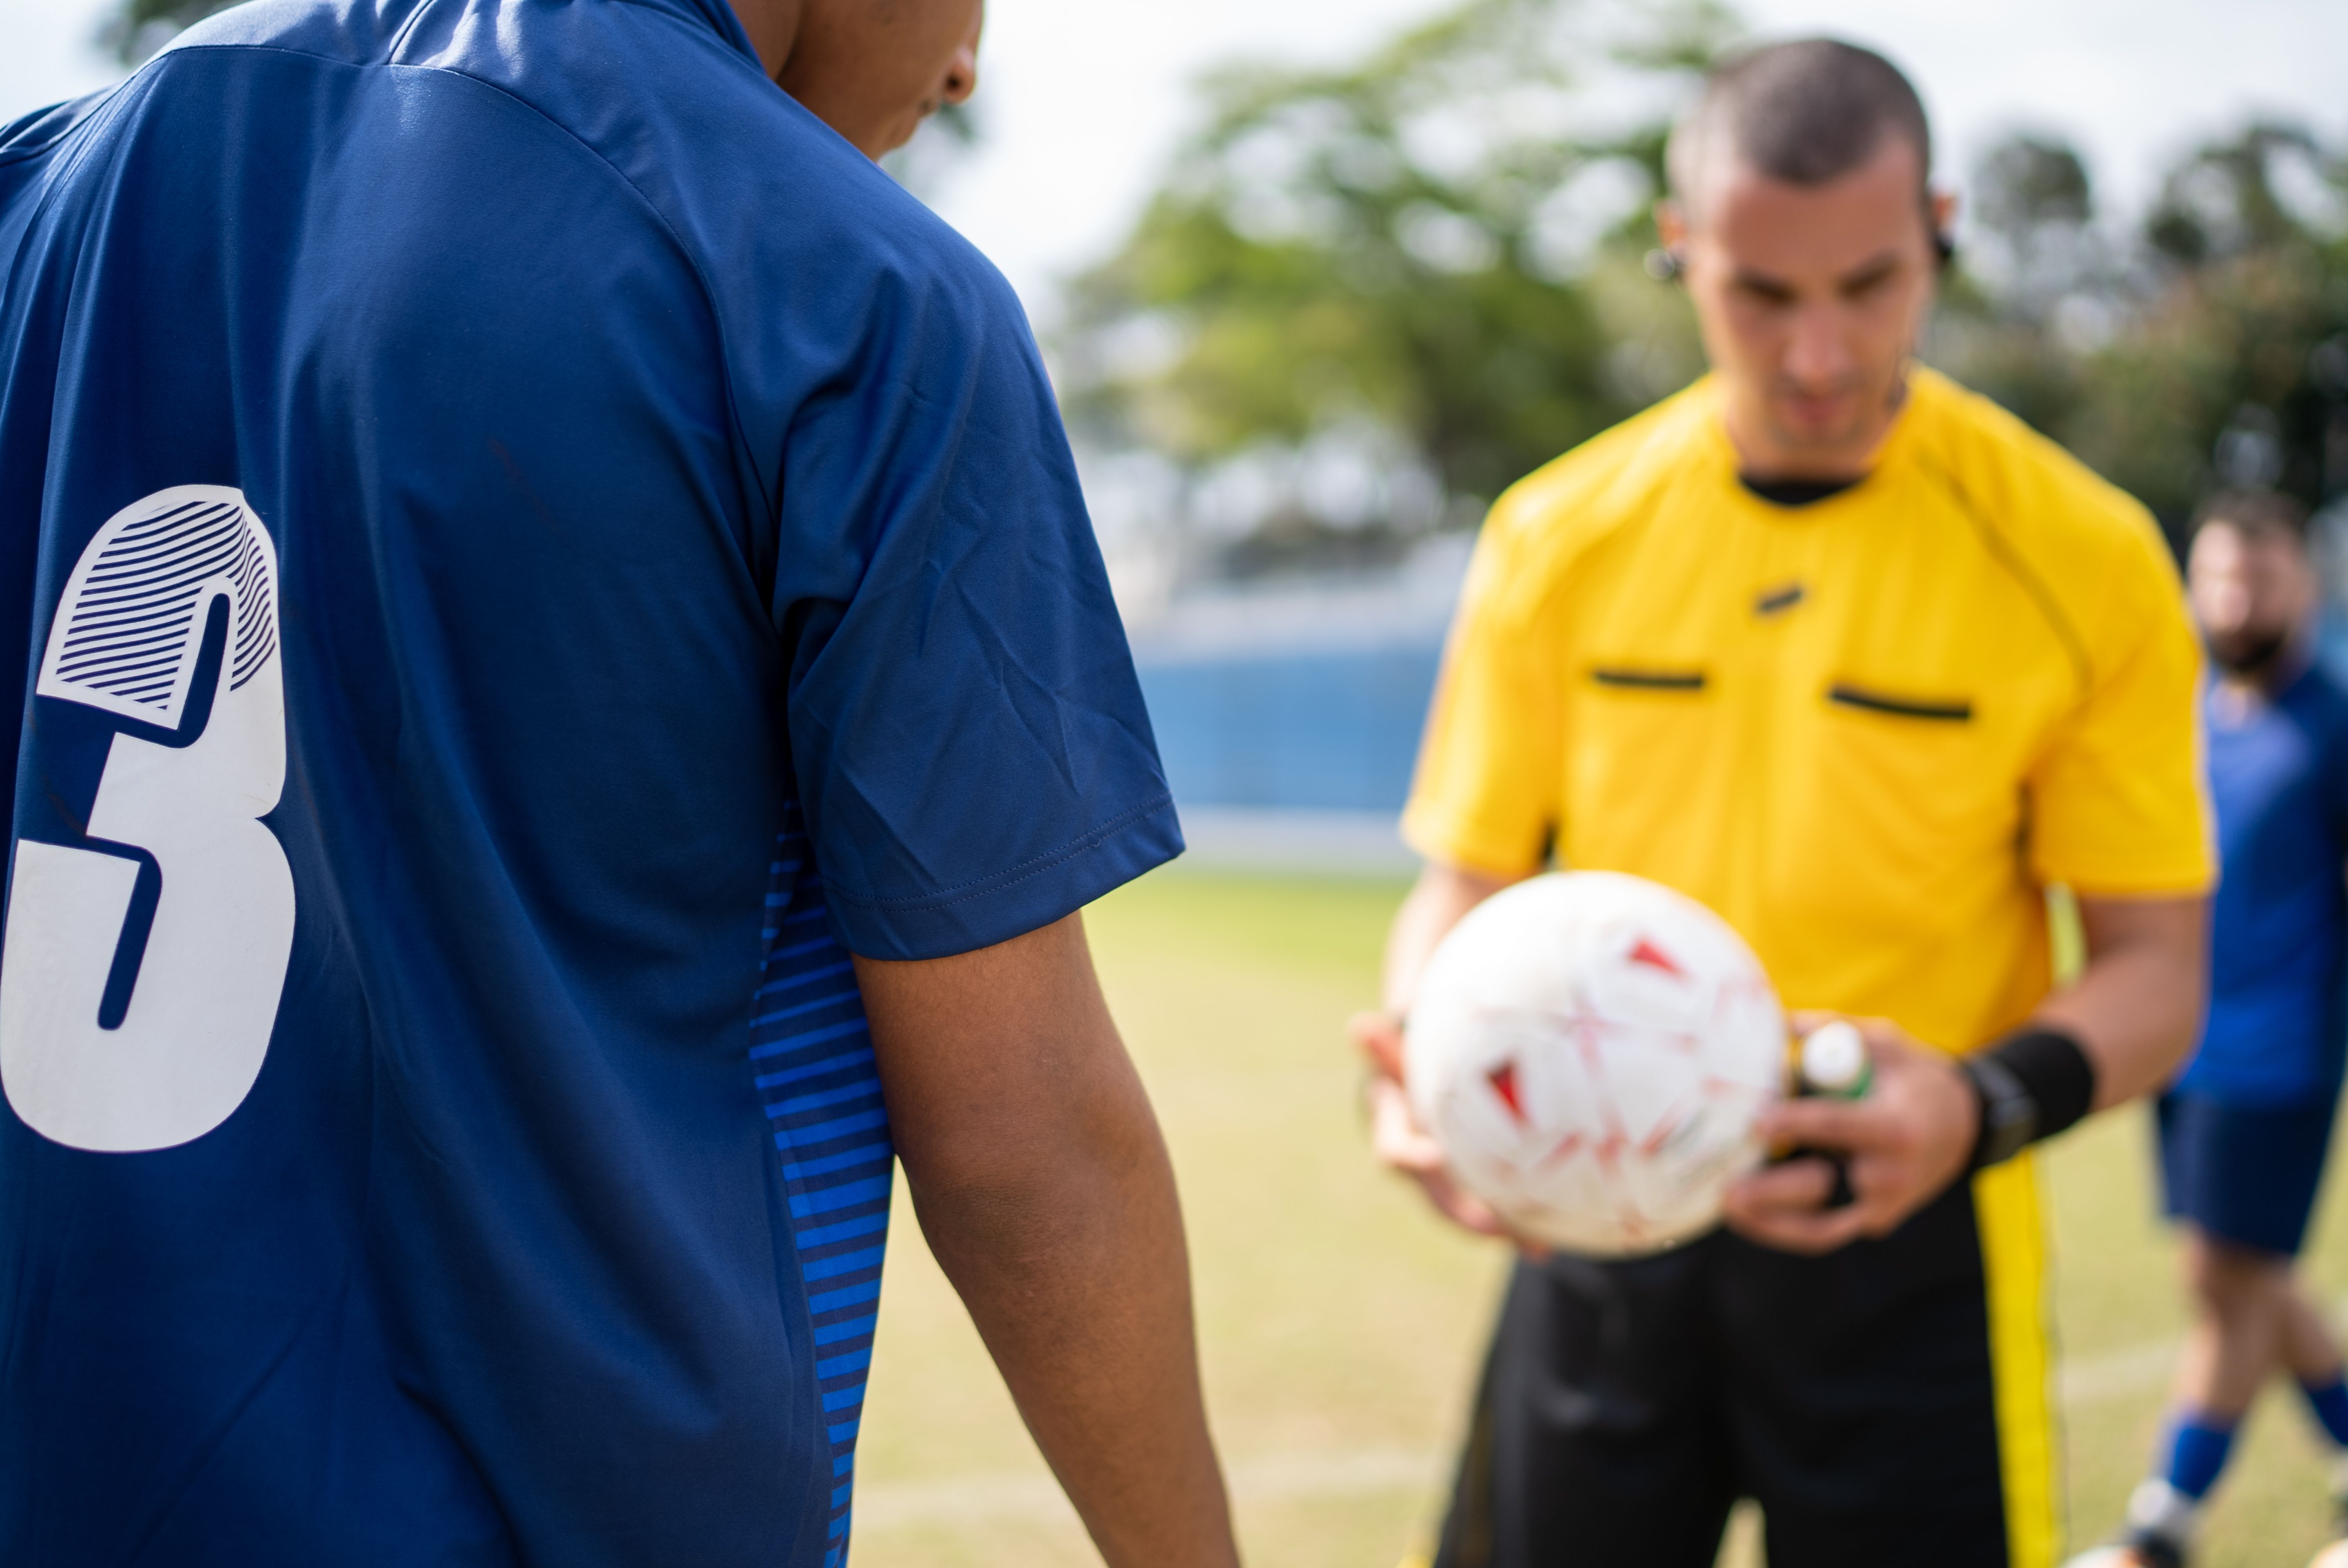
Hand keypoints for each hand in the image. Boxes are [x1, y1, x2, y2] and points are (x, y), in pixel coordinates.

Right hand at [1349, 1009, 1518, 1243]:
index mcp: (1394, 1127)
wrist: (1415, 1081)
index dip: (1411, 1156)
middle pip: (1436, 1197)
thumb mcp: (1399, 1043)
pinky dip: (1518, 1225)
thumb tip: (1358, 1025)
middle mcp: (1416, 1162)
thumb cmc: (1409, 1054)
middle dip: (1462, 1215)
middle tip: (1492, 1226)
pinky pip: (1492, 1207)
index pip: (1395, 1148)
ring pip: (1467, 1212)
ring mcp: (1442, 1178)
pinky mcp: (1468, 1184)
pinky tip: (1550, 1243)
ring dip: (1500, 1230)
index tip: (1435, 1156)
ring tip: (1536, 1248)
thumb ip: (1386, 1039)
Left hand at [1721, 1012, 1978, 1254]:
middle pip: (1823, 1188)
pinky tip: (1748, 1218)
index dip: (1795, 1124)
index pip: (1837, 1126)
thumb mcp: (1886, 1044)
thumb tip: (1779, 1020)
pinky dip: (1786, 1229)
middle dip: (1772, 1191)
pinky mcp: (1876, 1221)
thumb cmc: (1916, 1077)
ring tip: (1726, 1208)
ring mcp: (1884, 1206)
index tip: (1755, 1123)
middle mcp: (1891, 1174)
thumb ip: (1835, 1030)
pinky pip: (1826, 1231)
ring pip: (1821, 1227)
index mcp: (1894, 1127)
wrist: (1964, 1126)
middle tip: (1726, 1185)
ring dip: (1770, 1223)